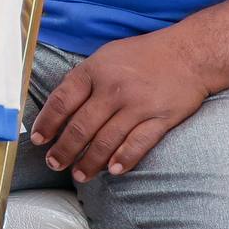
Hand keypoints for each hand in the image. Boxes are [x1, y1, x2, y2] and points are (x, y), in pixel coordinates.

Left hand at [30, 30, 209, 179]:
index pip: (62, 101)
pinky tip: (113, 171)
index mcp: (94, 71)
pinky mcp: (161, 118)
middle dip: (64, 149)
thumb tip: (59, 109)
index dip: (47, 123)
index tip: (39, 140)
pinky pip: (139, 143)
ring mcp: (138, 105)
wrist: (189, 53)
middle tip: (55, 164)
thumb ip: (83, 81)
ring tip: (79, 175)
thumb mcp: (104, 57)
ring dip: (90, 162)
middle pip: (81, 127)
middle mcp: (113, 89)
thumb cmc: (142, 55)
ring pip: (107, 140)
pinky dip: (125, 159)